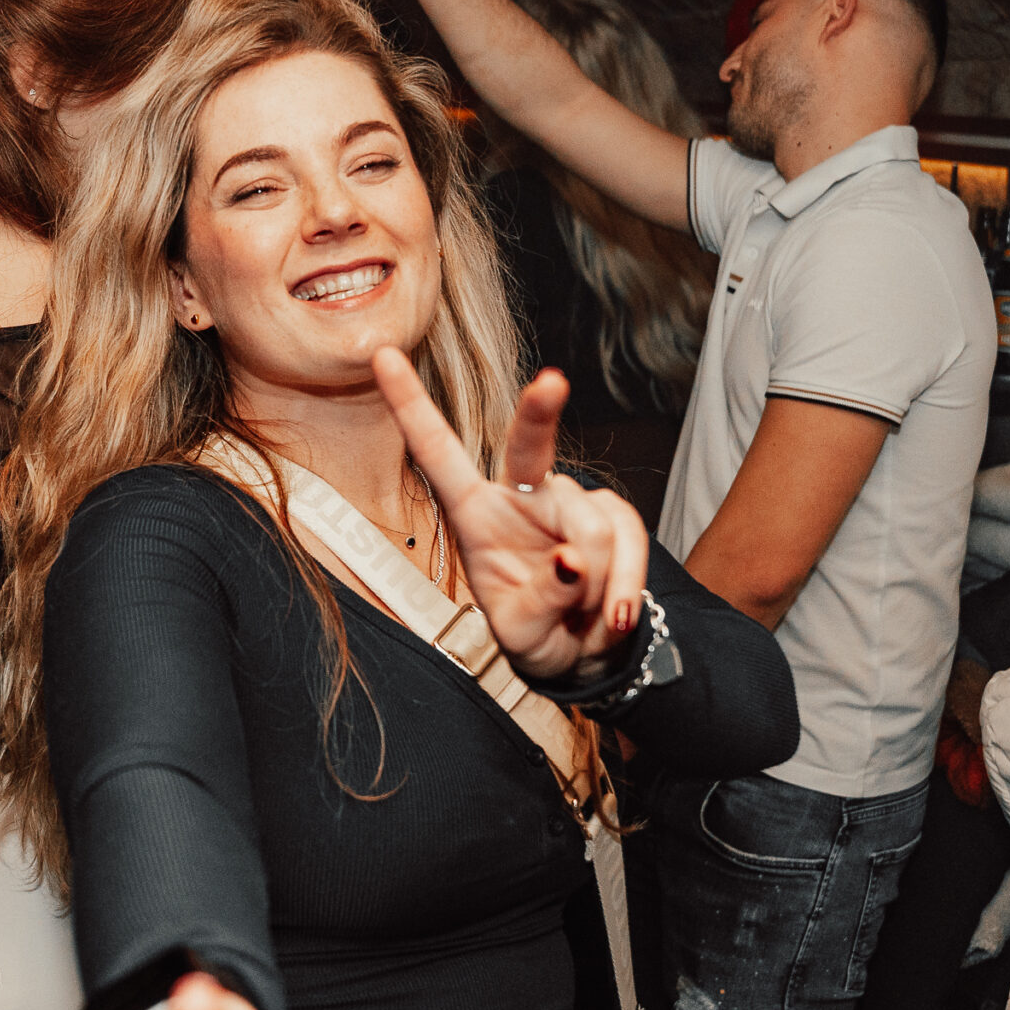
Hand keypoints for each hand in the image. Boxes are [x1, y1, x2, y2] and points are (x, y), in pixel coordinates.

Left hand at [372, 348, 649, 682]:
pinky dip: (626, 584)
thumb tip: (573, 561)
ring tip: (581, 618)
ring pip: (591, 528)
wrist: (581, 654)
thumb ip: (542, 599)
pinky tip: (613, 616)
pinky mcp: (613, 515)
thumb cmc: (534, 635)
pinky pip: (628, 540)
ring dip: (594, 586)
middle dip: (539, 411)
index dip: (411, 405)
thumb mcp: (523, 635)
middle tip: (551, 382)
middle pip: (528, 445)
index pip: (437, 453)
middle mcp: (520, 496)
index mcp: (475, 515)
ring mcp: (570, 501)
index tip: (381, 355)